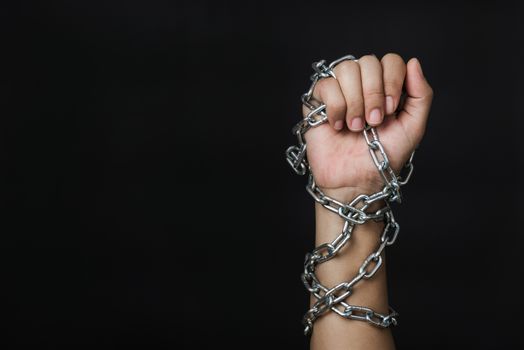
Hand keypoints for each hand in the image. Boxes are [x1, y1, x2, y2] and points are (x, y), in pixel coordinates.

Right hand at [303, 54, 432, 199]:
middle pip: (368, 61)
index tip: (389, 110)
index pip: (390, 61)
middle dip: (373, 93)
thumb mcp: (413, 128)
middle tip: (372, 122)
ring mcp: (339, 91)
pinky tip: (337, 125)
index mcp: (385, 88)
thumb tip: (414, 62)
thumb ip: (421, 95)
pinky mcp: (317, 101)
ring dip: (354, 101)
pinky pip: (326, 84)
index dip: (391, 81)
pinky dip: (335, 106)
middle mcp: (362, 86)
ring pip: (346, 69)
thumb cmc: (382, 159)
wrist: (354, 181)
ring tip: (355, 126)